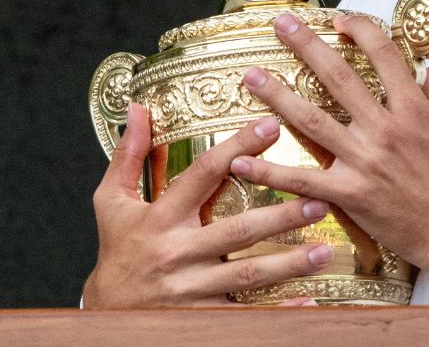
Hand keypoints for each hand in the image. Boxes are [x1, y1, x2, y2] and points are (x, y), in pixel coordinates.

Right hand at [83, 102, 332, 307]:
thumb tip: (137, 109)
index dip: (238, 148)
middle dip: (281, 216)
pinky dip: (279, 310)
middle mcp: (178, 253)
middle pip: (237, 230)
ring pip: (248, 275)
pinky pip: (246, 315)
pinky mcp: (202, 318)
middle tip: (319, 200)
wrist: (103, 320)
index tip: (272, 127)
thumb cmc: (116, 251)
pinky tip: (309, 299)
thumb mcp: (111, 202)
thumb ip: (127, 155)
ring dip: (290, 263)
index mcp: (160, 218)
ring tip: (325, 250)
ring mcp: (191, 289)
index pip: (204, 175)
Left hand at [229, 13, 428, 277]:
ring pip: (312, 120)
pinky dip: (270, 171)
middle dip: (307, 46)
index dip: (361, 31)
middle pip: (338, 78)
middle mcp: (383, 129)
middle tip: (281, 24)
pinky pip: (303, 179)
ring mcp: (363, 161)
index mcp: (414, 110)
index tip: (341, 20)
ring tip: (251, 77)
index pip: (384, 56)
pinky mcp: (348, 193)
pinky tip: (242, 160)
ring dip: (278, 96)